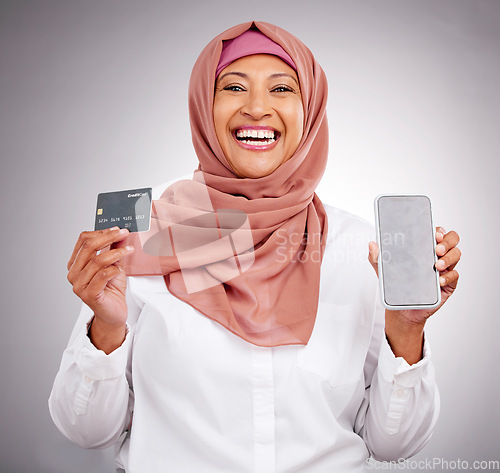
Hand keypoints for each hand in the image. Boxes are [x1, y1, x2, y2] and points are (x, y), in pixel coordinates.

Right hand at [67, 227, 133, 351]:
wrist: (114, 313)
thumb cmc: (111, 289)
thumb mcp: (114, 264)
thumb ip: (115, 249)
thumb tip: (120, 232)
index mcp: (76, 264)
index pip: (83, 240)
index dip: (101, 232)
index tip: (117, 229)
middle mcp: (74, 273)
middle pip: (89, 247)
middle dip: (109, 237)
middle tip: (124, 233)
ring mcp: (79, 285)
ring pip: (97, 260)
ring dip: (116, 252)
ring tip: (129, 250)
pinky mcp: (89, 295)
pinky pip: (102, 275)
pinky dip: (114, 269)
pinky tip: (120, 269)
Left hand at [368, 227, 460, 324]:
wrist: (402, 309)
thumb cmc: (396, 284)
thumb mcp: (383, 269)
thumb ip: (376, 257)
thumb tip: (372, 244)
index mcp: (423, 247)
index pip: (437, 232)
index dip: (439, 230)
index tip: (434, 234)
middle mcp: (437, 255)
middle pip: (452, 240)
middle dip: (447, 241)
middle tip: (437, 249)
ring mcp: (444, 268)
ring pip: (456, 255)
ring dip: (449, 258)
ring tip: (436, 265)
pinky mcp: (448, 283)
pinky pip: (455, 275)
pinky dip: (448, 276)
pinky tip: (439, 280)